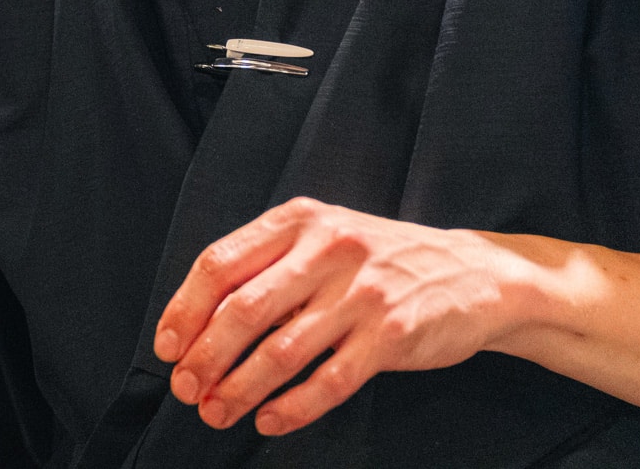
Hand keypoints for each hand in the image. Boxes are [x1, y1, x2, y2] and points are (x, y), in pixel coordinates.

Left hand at [152, 197, 529, 435]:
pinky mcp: (391, 335)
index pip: (220, 263)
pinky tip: (268, 420)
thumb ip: (270, 266)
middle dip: (204, 357)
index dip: (184, 310)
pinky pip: (329, 380)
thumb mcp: (325, 237)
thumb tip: (201, 321)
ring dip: (239, 389)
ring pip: (280, 351)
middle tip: (186, 389)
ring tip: (217, 412)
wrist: (472, 273)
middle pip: (242, 310)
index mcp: (300, 220)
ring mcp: (361, 292)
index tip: (166, 347)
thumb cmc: (382, 259)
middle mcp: (327, 249)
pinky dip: (292, 407)